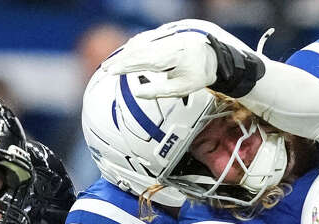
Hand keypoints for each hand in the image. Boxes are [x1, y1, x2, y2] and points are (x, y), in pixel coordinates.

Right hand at [102, 30, 217, 97]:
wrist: (214, 55)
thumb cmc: (199, 73)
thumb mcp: (182, 88)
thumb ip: (158, 91)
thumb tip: (137, 93)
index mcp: (171, 55)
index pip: (142, 60)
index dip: (124, 65)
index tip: (111, 71)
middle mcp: (166, 43)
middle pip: (137, 50)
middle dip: (119, 59)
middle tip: (104, 68)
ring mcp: (165, 37)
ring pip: (139, 43)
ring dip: (124, 52)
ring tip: (110, 63)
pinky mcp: (164, 36)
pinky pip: (144, 40)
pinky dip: (132, 46)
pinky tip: (125, 53)